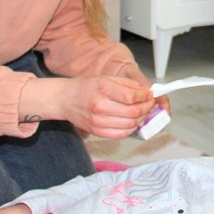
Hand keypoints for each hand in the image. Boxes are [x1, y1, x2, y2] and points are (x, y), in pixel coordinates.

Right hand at [22, 76, 153, 138]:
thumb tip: (146, 92)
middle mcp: (100, 106)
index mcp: (103, 89)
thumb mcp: (106, 78)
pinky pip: (121, 134)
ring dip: (141, 118)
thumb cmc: (85, 87)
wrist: (64, 99)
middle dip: (147, 108)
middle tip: (149, 103)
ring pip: (130, 125)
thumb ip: (127, 85)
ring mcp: (98, 121)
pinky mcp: (97, 131)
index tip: (150, 95)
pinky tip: (132, 121)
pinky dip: (131, 129)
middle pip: (133, 113)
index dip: (145, 97)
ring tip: (142, 112)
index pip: (132, 97)